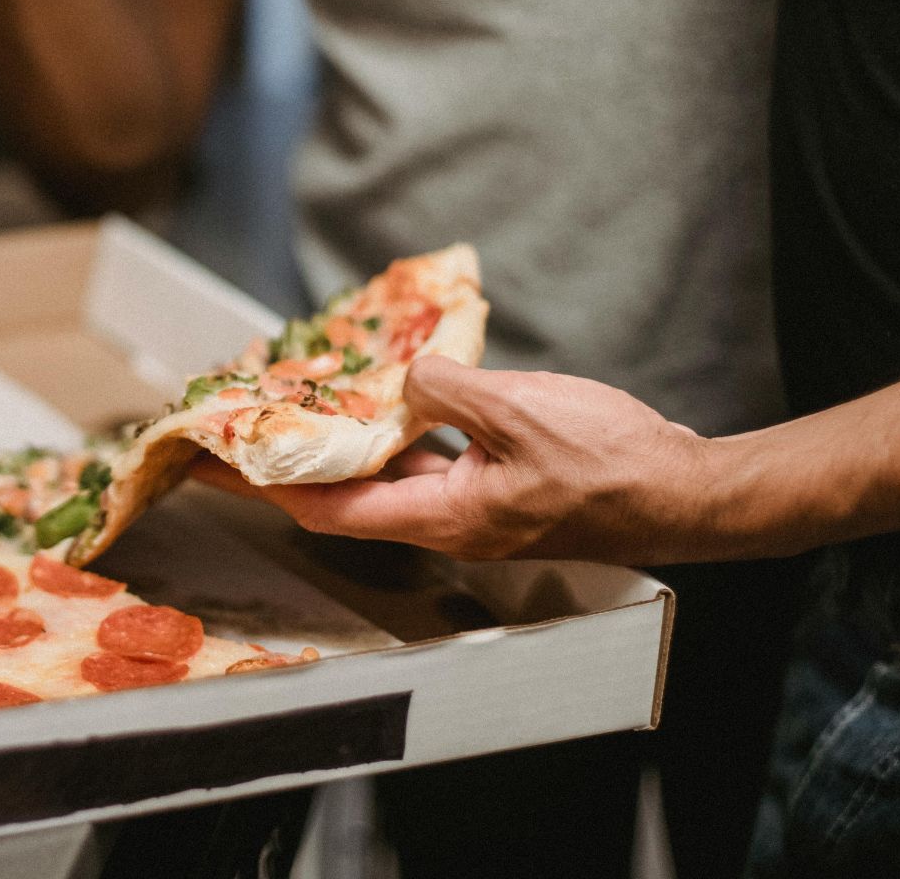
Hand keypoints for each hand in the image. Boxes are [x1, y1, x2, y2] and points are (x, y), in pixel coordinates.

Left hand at [193, 356, 716, 563]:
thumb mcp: (519, 412)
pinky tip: (394, 397)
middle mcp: (447, 522)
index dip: (263, 487)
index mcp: (442, 518)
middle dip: (290, 464)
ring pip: (388, 475)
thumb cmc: (612, 465)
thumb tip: (405, 378)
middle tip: (243, 428)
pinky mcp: (498, 485)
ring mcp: (473, 506)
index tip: (213, 464)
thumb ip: (447, 391)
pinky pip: (430, 459)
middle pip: (345, 496)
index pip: (325, 509)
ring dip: (344, 443)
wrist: (686, 491)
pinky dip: (400, 431)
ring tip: (302, 405)